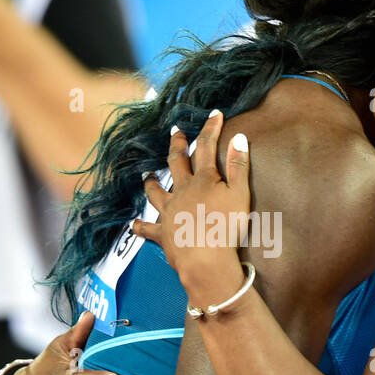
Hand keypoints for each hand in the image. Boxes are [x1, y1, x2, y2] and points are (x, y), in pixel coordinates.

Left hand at [132, 109, 253, 308]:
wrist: (205, 260)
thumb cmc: (226, 227)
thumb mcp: (240, 194)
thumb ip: (239, 166)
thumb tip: (238, 138)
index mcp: (203, 180)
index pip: (207, 147)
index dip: (211, 128)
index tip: (214, 114)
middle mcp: (182, 191)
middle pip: (176, 162)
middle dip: (176, 144)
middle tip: (175, 132)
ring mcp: (169, 212)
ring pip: (156, 192)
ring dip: (151, 182)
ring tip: (147, 175)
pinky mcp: (163, 233)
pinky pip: (147, 229)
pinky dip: (140, 226)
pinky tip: (134, 224)